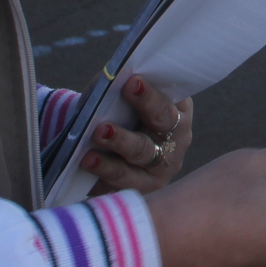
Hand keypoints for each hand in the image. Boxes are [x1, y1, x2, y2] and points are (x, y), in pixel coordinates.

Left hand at [82, 77, 192, 194]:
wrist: (105, 152)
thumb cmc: (117, 116)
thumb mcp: (120, 100)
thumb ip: (117, 88)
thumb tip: (110, 79)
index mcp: (176, 108)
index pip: (169, 96)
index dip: (152, 92)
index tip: (132, 81)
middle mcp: (176, 137)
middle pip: (162, 123)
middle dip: (144, 107)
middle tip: (113, 112)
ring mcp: (162, 165)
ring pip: (143, 152)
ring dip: (120, 142)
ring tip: (98, 133)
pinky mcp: (144, 187)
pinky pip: (124, 179)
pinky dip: (104, 168)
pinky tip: (88, 160)